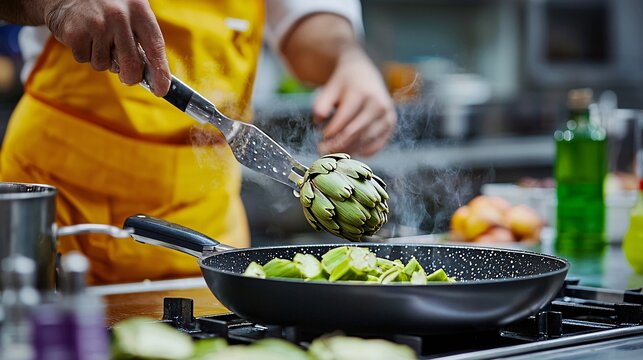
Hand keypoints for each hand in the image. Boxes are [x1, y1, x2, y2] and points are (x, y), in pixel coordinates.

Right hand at [43, 0, 169, 95]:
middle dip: (130, 77)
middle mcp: (119, 16)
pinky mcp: (76, 32)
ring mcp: (97, 24)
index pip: (155, 47)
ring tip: (99, 41)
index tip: (161, 90)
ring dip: (103, 60)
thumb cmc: (107, 8)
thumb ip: (142, 39)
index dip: (160, 72)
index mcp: (139, 10)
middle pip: (131, 64)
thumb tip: (152, 75)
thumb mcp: (131, 13)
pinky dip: (85, 54)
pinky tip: (85, 37)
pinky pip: (85, 60)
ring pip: (105, 65)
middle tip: (128, 78)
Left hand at [313, 47, 395, 156]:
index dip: (331, 131)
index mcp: (362, 93)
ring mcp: (387, 116)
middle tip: (322, 151)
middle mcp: (379, 105)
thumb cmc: (345, 84)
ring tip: (332, 154)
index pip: (344, 118)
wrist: (365, 75)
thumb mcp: (330, 88)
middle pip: (355, 132)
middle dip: (337, 145)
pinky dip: (360, 152)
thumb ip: (321, 103)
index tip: (320, 139)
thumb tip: (318, 120)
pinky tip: (348, 152)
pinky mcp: (390, 126)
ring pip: (365, 142)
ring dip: (347, 151)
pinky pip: (374, 146)